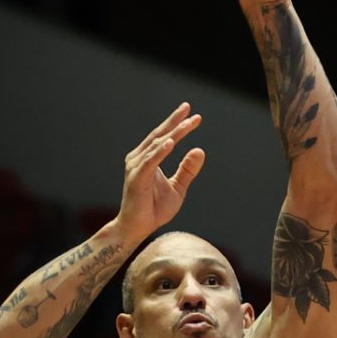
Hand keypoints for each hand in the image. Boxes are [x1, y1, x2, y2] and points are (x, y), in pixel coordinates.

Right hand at [115, 103, 205, 236]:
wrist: (137, 229)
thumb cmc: (154, 209)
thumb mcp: (177, 188)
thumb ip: (187, 170)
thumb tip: (200, 150)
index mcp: (147, 159)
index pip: (164, 137)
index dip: (177, 124)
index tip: (193, 114)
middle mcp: (139, 159)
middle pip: (159, 135)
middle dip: (175, 121)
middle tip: (189, 108)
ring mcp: (136, 167)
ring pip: (158, 146)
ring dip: (174, 133)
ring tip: (189, 124)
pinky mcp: (137, 178)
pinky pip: (151, 162)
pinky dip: (161, 151)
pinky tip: (171, 141)